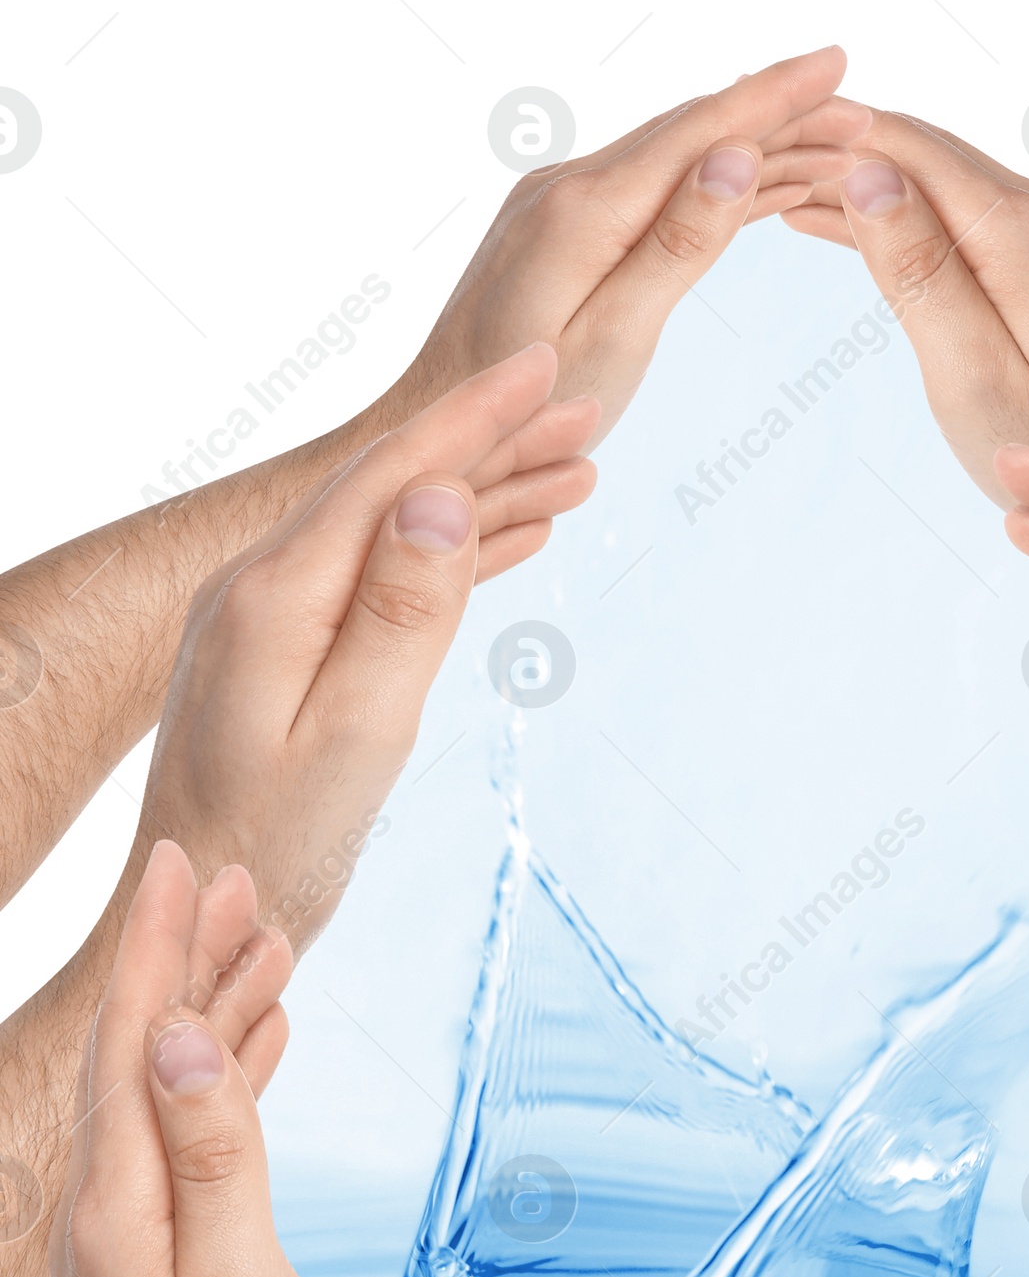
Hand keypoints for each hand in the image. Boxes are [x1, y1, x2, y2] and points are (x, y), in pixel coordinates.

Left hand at [51, 841, 367, 1276]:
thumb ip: (210, 1162)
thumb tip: (175, 1037)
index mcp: (115, 1225)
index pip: (127, 1055)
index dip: (158, 954)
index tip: (185, 864)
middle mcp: (111, 1228)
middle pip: (139, 1062)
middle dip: (183, 962)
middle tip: (232, 876)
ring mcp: (141, 1251)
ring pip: (172, 1096)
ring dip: (215, 1012)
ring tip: (266, 938)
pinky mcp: (180, 1269)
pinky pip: (201, 1146)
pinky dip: (234, 1082)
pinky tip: (267, 1041)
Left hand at [136, 343, 594, 949]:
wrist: (200, 908)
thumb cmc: (279, 844)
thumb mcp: (356, 736)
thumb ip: (400, 613)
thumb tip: (439, 495)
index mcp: (277, 596)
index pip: (390, 477)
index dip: (470, 419)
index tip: (542, 368)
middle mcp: (264, 587)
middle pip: (393, 487)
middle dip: (489, 443)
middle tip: (581, 406)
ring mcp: (271, 618)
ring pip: (392, 529)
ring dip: (481, 495)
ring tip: (569, 469)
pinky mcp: (286, 653)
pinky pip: (380, 577)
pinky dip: (447, 553)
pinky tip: (498, 539)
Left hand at [393, 47, 870, 442]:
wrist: (441, 429)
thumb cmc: (526, 409)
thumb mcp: (614, 337)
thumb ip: (676, 246)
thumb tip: (734, 157)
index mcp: (581, 209)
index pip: (698, 133)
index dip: (776, 98)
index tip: (841, 65)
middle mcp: (566, 187)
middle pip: (693, 135)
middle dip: (781, 117)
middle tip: (863, 110)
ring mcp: (561, 206)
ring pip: (677, 160)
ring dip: (755, 149)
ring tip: (834, 144)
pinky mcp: (564, 233)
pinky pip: (651, 193)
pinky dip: (710, 187)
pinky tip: (758, 185)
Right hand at [782, 111, 1028, 502]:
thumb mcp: (971, 373)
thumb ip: (919, 271)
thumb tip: (864, 172)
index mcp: (1015, 230)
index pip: (902, 145)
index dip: (822, 139)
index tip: (748, 150)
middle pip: (916, 149)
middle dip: (830, 148)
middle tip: (739, 166)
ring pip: (930, 178)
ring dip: (853, 181)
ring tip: (767, 190)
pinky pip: (951, 215)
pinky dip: (891, 216)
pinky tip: (832, 223)